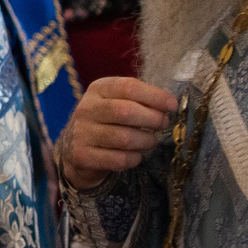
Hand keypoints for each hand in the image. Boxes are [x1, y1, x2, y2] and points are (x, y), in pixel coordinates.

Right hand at [60, 76, 178, 190]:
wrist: (76, 147)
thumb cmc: (106, 120)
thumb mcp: (116, 101)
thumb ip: (139, 99)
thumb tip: (168, 104)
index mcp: (98, 89)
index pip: (128, 87)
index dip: (154, 96)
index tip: (172, 105)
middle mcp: (87, 108)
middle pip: (126, 111)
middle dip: (152, 119)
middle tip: (162, 124)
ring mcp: (82, 132)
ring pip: (125, 138)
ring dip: (146, 141)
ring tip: (150, 140)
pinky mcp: (83, 155)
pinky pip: (119, 159)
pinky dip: (134, 159)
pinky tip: (135, 155)